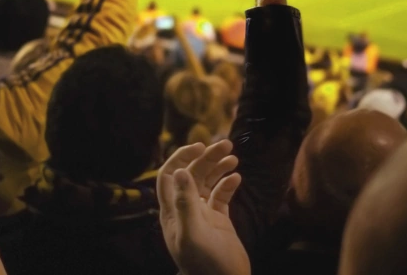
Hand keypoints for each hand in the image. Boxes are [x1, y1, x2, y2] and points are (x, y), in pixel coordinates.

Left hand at [158, 143, 249, 274]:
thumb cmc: (206, 264)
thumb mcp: (193, 234)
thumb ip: (185, 203)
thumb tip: (181, 171)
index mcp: (172, 212)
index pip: (169, 176)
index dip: (181, 158)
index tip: (199, 147)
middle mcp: (185, 210)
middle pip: (192, 174)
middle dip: (207, 158)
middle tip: (227, 144)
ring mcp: (202, 214)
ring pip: (207, 182)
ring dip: (218, 167)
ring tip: (234, 157)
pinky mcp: (219, 220)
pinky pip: (221, 195)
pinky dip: (228, 184)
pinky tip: (237, 177)